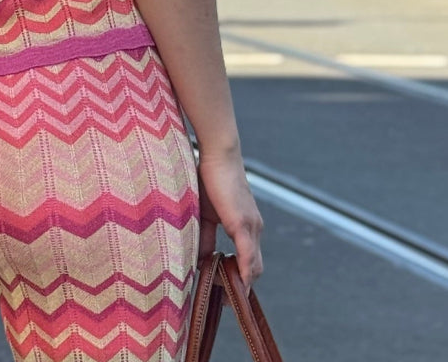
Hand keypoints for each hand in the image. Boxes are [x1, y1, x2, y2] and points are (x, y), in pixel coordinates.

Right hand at [196, 151, 263, 289]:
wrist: (218, 154)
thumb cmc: (210, 179)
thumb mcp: (205, 214)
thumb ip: (205, 237)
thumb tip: (200, 260)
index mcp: (246, 226)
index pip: (249, 262)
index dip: (239, 280)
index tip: (224, 295)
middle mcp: (254, 229)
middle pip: (255, 269)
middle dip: (240, 288)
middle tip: (223, 301)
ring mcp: (252, 227)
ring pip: (254, 267)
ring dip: (241, 284)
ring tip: (225, 297)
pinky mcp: (244, 224)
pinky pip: (248, 257)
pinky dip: (244, 274)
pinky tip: (239, 286)